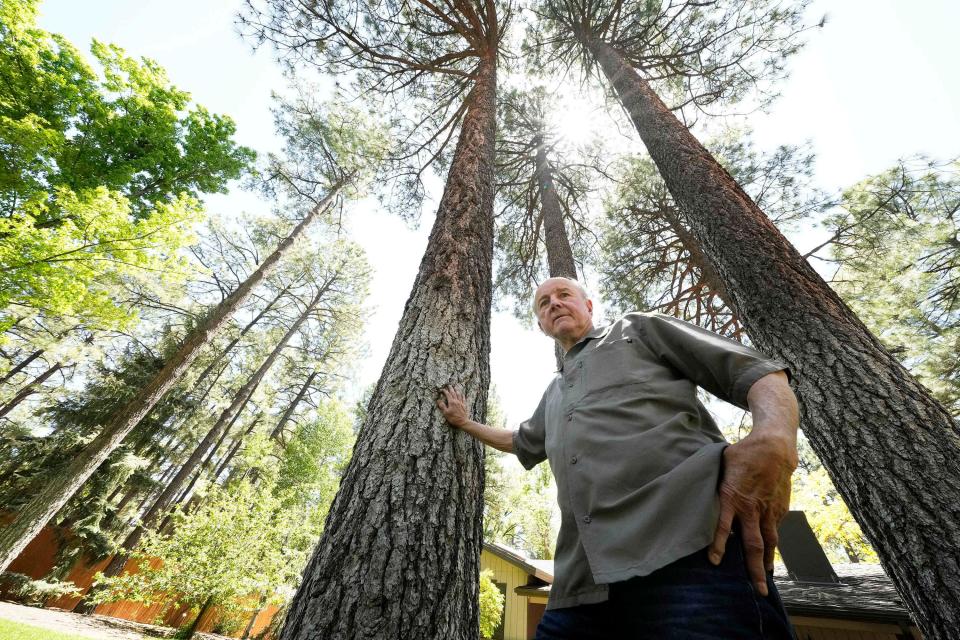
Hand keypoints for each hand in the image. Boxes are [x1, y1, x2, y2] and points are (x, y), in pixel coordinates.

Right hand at [436, 385, 469, 427]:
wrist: (463, 422)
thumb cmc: (453, 418)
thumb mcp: (446, 413)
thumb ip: (442, 406)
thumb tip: (438, 400)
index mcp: (451, 402)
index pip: (448, 394)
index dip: (444, 391)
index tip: (442, 389)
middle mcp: (457, 401)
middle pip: (453, 393)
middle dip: (451, 388)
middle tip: (449, 385)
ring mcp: (461, 403)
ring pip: (459, 394)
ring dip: (457, 390)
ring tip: (455, 387)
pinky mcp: (464, 405)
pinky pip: (464, 398)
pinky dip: (462, 395)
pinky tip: (462, 394)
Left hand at [709, 433, 794, 595]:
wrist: (774, 448)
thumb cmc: (743, 454)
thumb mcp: (722, 467)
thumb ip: (717, 486)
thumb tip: (701, 494)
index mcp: (732, 498)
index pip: (722, 527)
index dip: (717, 545)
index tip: (714, 562)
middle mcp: (752, 509)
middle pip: (754, 545)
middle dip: (755, 569)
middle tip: (758, 589)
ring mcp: (768, 510)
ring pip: (769, 542)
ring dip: (768, 562)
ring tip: (766, 578)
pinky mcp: (780, 509)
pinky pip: (775, 530)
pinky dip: (773, 543)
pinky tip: (770, 554)